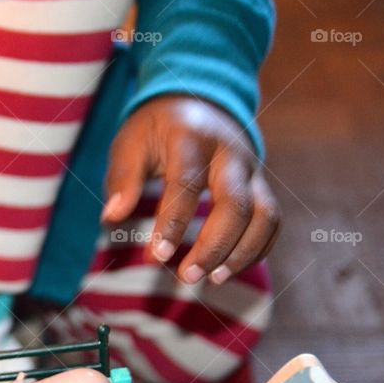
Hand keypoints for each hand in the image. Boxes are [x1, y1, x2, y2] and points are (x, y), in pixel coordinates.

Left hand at [102, 95, 279, 284]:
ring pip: (264, 215)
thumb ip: (122, 179)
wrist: (200, 102)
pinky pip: (272, 222)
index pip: (187, 185)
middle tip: (187, 276)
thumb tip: (111, 218)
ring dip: (243, 253)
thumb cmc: (157, 128)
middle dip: (214, 246)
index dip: (173, 224)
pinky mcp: (262, 185)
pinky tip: (228, 269)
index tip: (155, 257)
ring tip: (213, 280)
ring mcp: (252, 170)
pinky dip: (256, 249)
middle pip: (236, 204)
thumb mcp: (131, 141)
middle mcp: (230, 154)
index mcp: (192, 138)